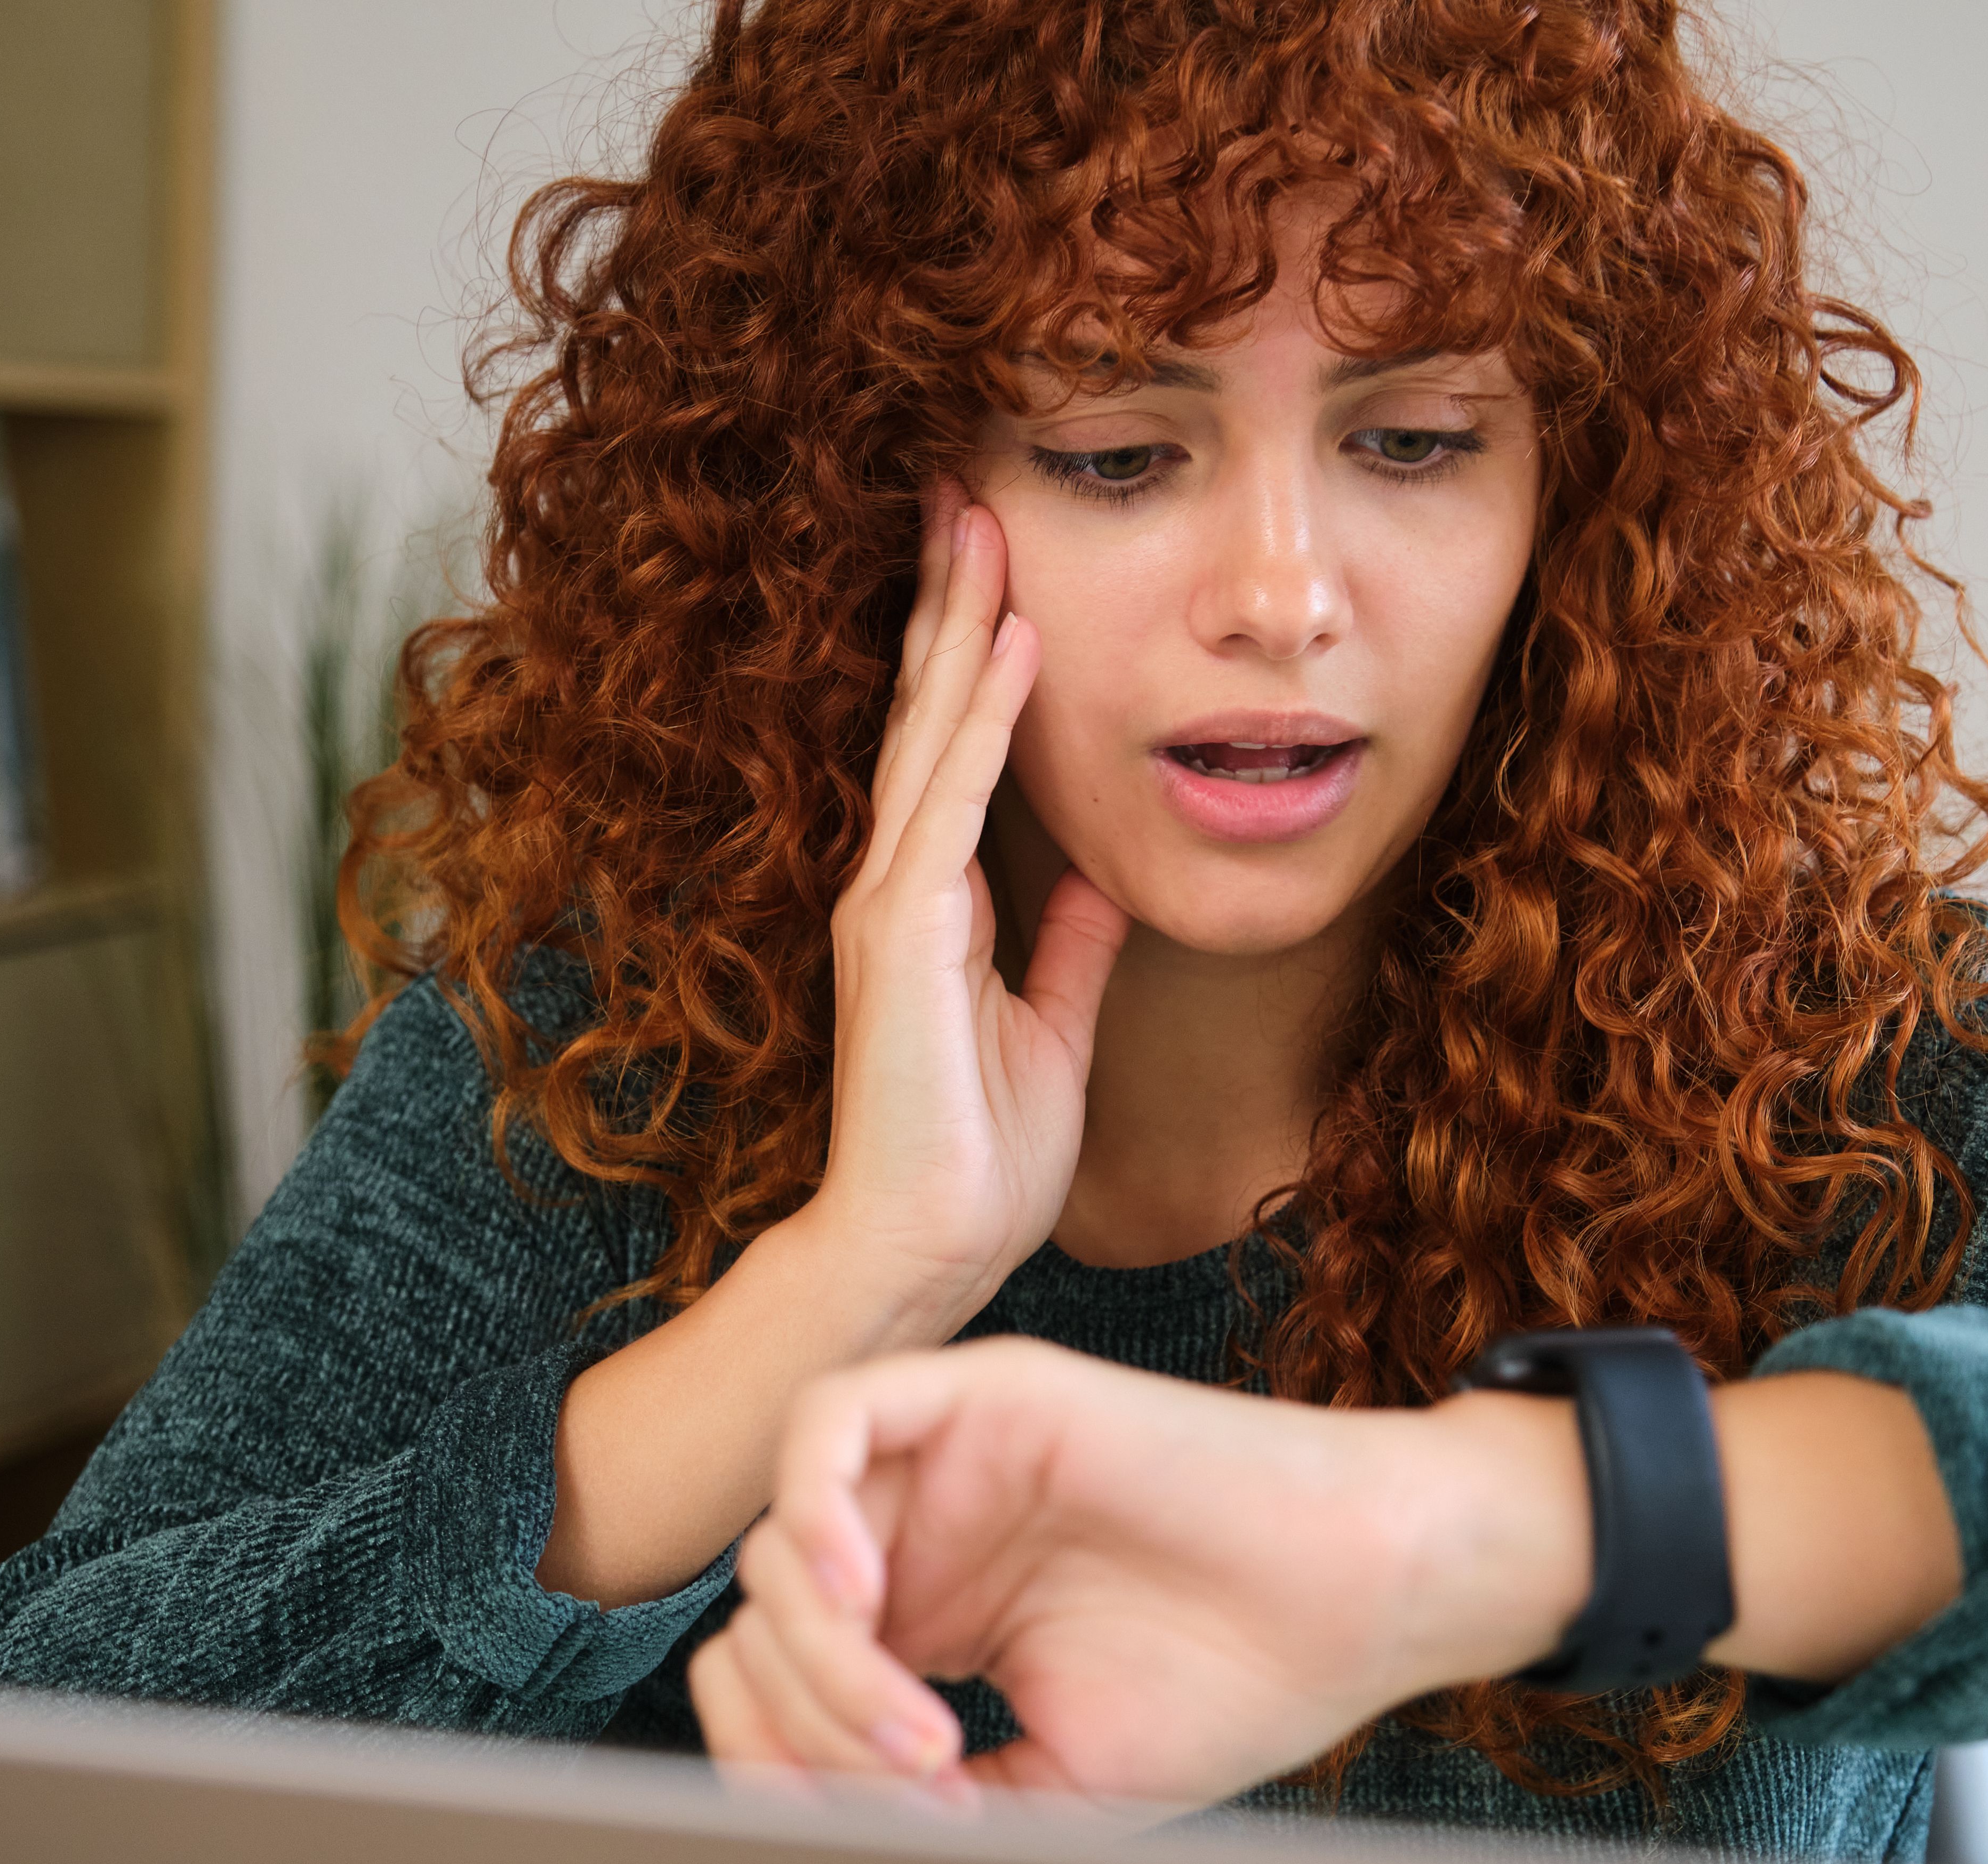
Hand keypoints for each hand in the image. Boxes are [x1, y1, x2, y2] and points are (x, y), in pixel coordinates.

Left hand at [686, 1338, 1594, 1815]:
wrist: (1357, 1600)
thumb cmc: (1231, 1688)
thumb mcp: (1043, 1786)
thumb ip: (913, 1799)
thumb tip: (798, 1825)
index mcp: (928, 1620)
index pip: (774, 1680)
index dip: (781, 1764)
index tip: (871, 1831)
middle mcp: (918, 1535)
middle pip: (760, 1619)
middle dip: (800, 1726)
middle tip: (915, 1783)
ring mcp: (945, 1462)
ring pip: (780, 1540)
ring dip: (819, 1656)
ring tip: (918, 1732)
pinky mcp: (984, 1392)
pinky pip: (828, 1422)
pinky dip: (810, 1509)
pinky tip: (860, 1596)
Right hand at [797, 491, 1131, 1340]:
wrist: (923, 1250)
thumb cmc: (976, 1157)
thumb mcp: (1050, 1028)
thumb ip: (1066, 947)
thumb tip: (1096, 873)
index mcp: (928, 901)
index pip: (948, 749)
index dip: (969, 653)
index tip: (992, 561)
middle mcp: (896, 882)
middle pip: (925, 712)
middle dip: (947, 600)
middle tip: (963, 489)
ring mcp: (891, 901)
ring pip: (930, 730)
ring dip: (960, 623)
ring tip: (981, 520)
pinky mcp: (905, 934)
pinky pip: (951, 800)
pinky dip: (985, 719)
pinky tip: (1014, 645)